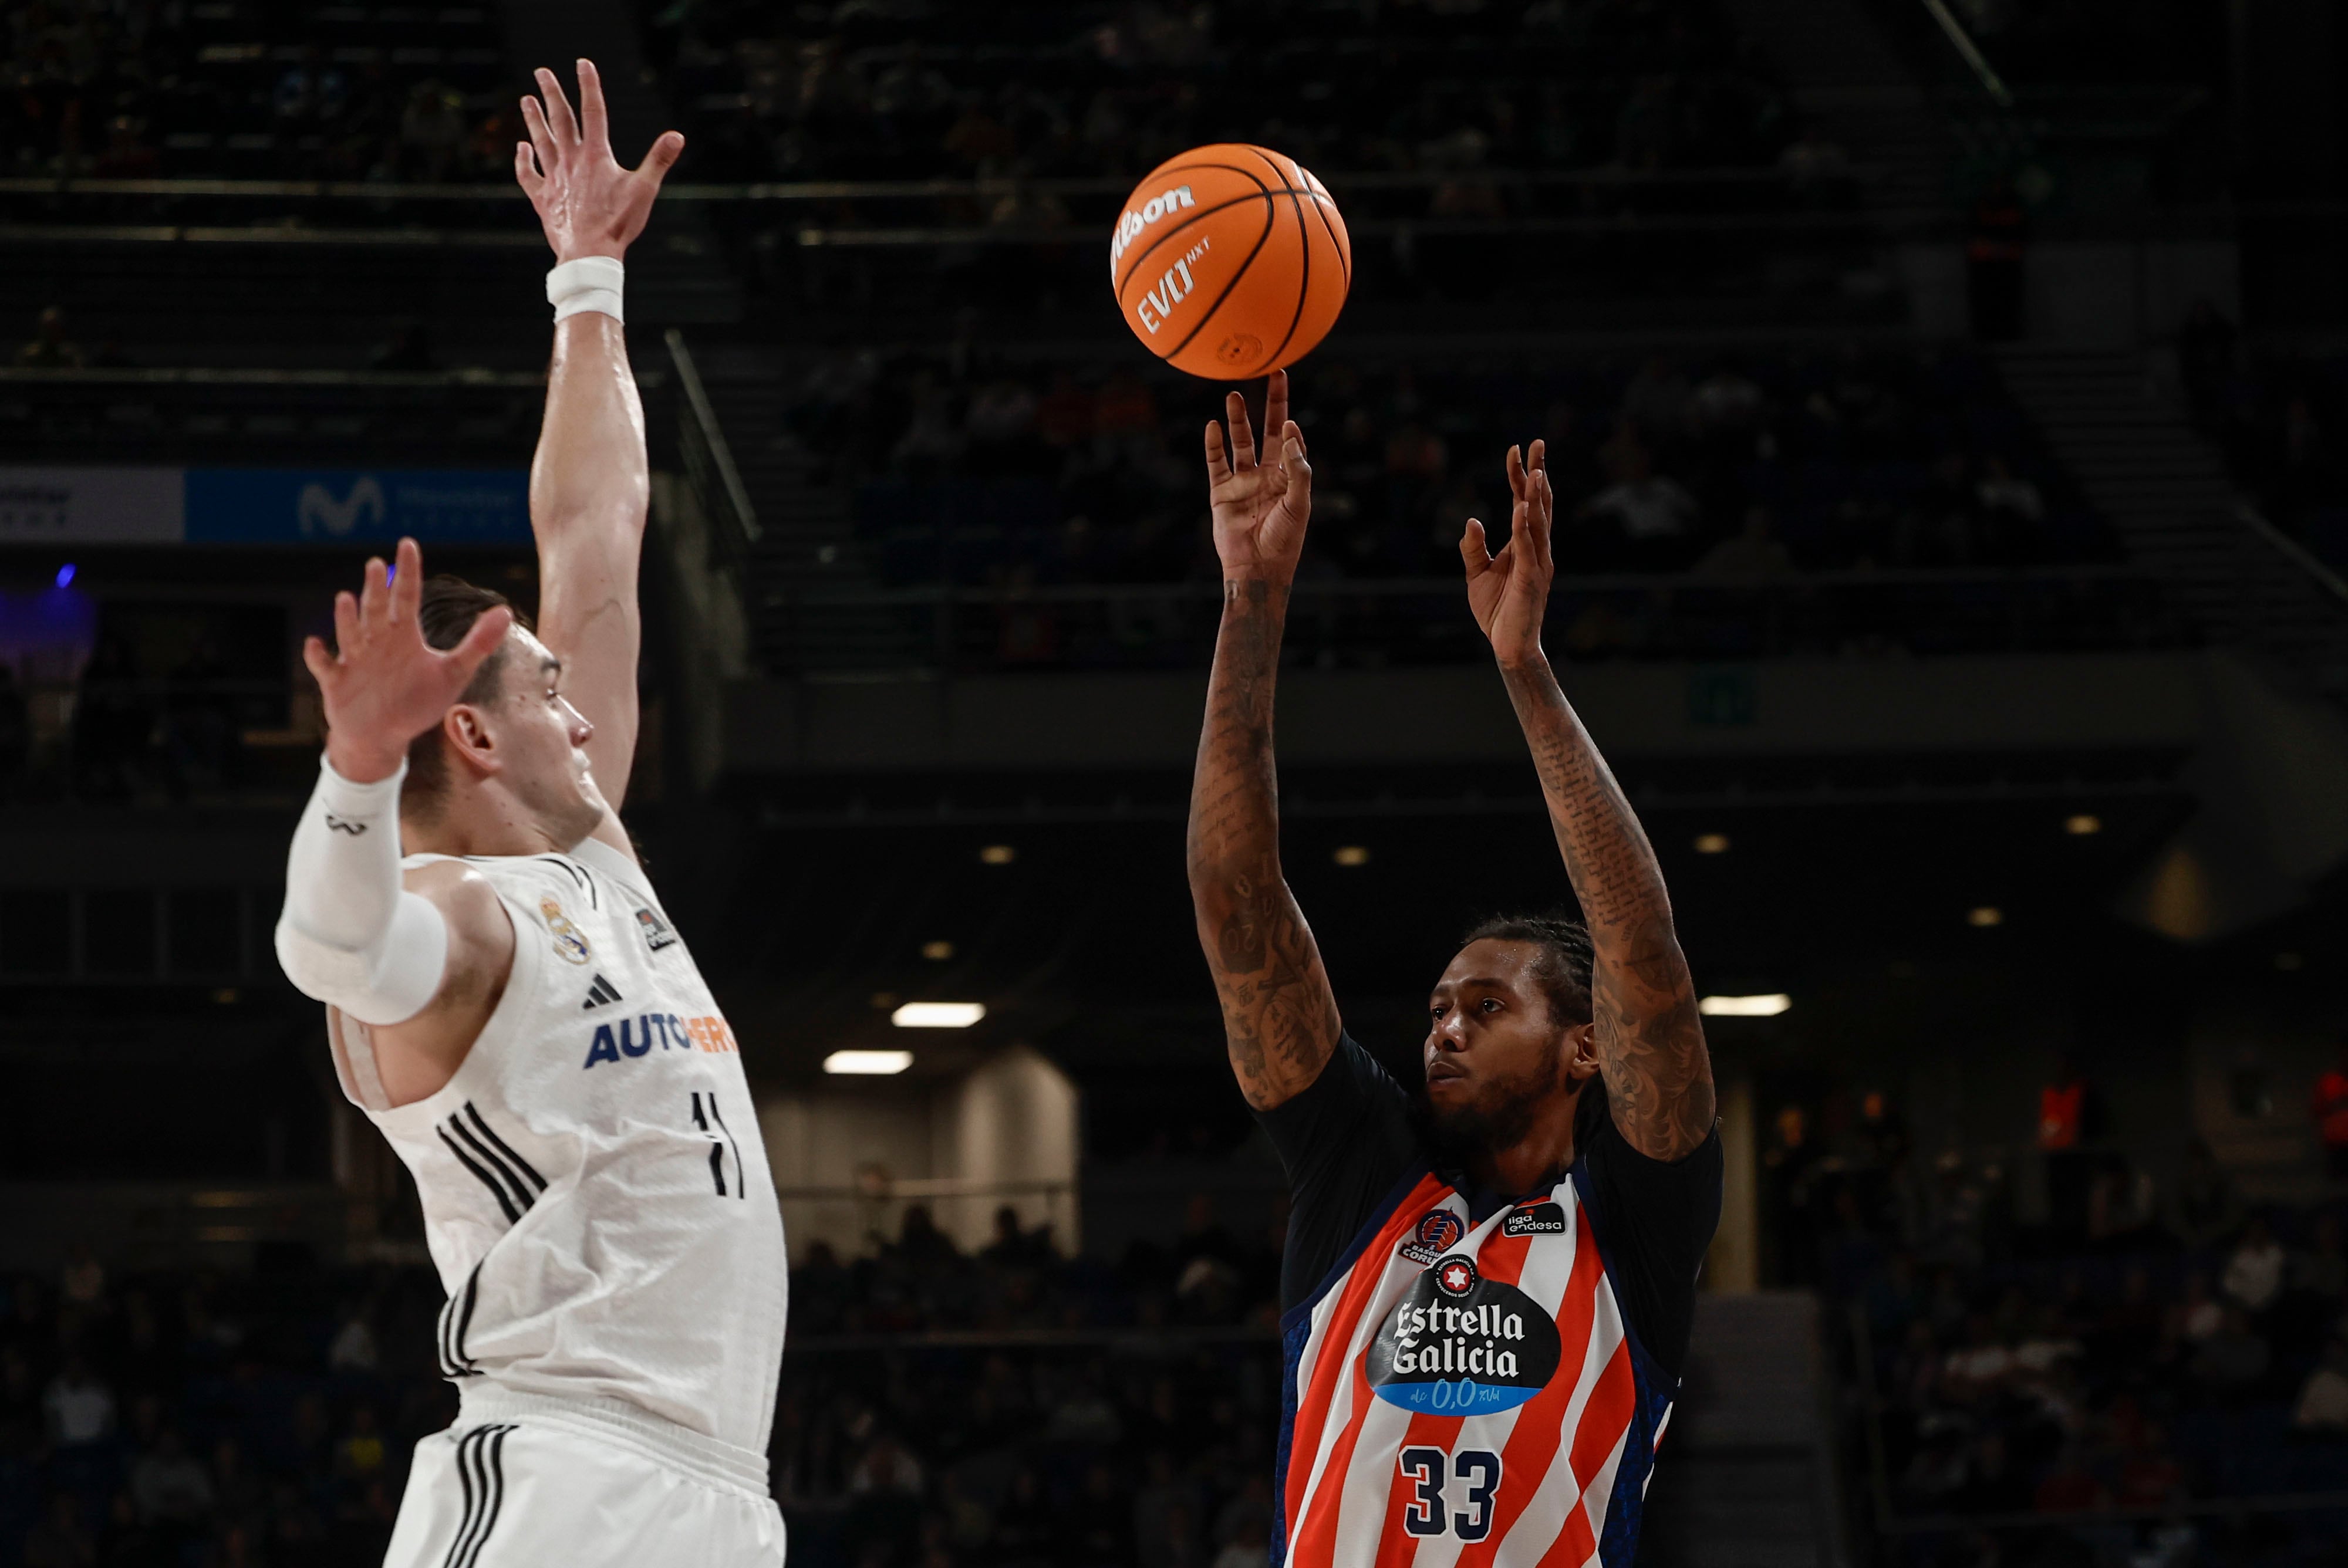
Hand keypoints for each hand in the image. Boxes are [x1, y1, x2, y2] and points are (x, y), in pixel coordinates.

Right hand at [304, 539, 512, 782]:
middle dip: (376, 589)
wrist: (385, 737)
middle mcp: (378, 643)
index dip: (408, 571)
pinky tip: (315, 643)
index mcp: (404, 636)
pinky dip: (318, 656)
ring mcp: (355, 661)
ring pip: (350, 634)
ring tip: (347, 597)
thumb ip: (478, 644)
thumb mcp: (453, 673)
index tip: (408, 543)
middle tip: (376, 564)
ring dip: (348, 618)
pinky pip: (325, 667)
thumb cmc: (417, 702)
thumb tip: (505, 612)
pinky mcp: (337, 683)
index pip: (407, 596)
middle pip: (377, 610)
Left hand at [515, 59, 684, 263]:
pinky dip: (523, 160)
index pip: (593, 111)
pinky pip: (529, 174)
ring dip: (533, 119)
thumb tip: (677, 136)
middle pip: (560, 119)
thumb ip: (659, 160)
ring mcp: (554, 178)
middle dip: (551, 93)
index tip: (582, 63)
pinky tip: (521, 148)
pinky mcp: (543, 198)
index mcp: (596, 155)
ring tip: (526, 100)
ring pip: (540, 141)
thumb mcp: (645, 190)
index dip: (589, 85)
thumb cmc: (619, 223)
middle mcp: (571, 160)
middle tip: (542, 72)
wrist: (589, 252)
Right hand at [1203, 369, 1312, 582]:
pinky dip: (1213, 445)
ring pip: (1240, 442)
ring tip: (1233, 395)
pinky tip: (1212, 426)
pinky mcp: (1221, 492)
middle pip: (1267, 431)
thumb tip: (1288, 433)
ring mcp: (1243, 482)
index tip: (1287, 418)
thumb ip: (1297, 469)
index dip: (1290, 427)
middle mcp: (1266, 475)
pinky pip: (1216, 463)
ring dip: (1237, 419)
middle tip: (1272, 372)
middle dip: (1272, 404)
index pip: (1290, 442)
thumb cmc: (1285, 540)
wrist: (1257, 568)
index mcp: (1289, 477)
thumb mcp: (1300, 504)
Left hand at [1461, 440, 1553, 667]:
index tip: (1515, 449)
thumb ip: (1473, 547)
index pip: (1524, 502)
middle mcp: (1536, 548)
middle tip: (1537, 443)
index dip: (1520, 475)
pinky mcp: (1531, 579)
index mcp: (1524, 544)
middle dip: (1538, 472)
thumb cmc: (1496, 610)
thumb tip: (1472, 520)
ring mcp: (1537, 562)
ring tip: (1535, 470)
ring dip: (1536, 496)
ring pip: (1538, 522)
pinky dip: (1524, 527)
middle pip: (1538, 503)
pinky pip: (1528, 548)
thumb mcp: (1476, 573)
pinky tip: (1521, 507)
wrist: (1506, 645)